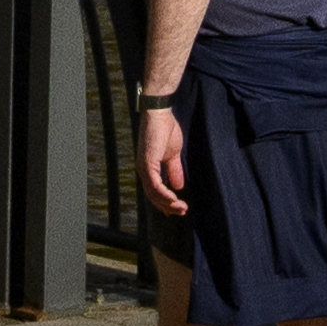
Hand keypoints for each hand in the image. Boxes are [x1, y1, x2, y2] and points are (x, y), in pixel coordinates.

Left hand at [137, 96, 190, 218]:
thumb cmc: (166, 129)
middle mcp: (143, 170)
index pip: (155, 191)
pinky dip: (164, 194)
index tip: (178, 209)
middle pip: (154, 196)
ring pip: (154, 194)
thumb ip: (174, 170)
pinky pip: (155, 185)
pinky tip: (174, 199)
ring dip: (168, 203)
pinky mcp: (147, 164)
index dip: (166, 202)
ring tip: (181, 209)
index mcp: (148, 168)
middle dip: (168, 207)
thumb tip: (179, 186)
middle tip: (182, 212)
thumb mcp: (173, 154)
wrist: (160, 113)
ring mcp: (144, 167)